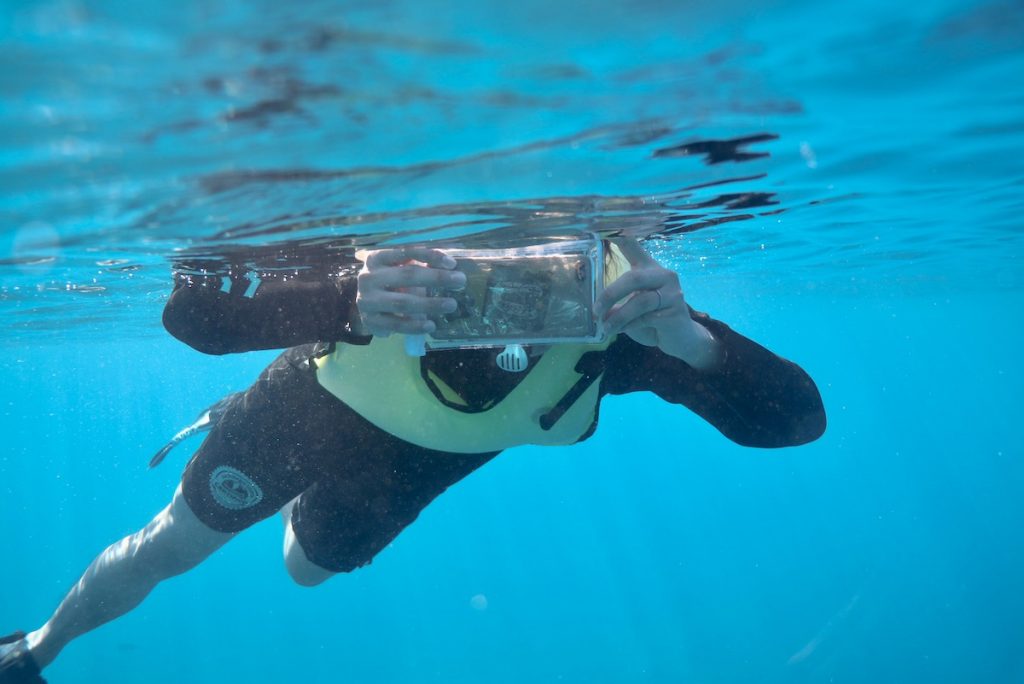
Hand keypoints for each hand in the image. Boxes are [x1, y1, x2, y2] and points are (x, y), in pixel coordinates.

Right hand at [355, 247, 465, 335]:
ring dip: (430, 304)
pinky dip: (415, 326)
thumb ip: (419, 265)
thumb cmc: (389, 282)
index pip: (406, 252)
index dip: (430, 256)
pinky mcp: (371, 321)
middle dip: (436, 278)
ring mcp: (367, 300)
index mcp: (377, 258)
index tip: (452, 263)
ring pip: (402, 302)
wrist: (365, 304)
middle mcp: (369, 277)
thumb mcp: (398, 269)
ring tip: (451, 304)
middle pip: (407, 275)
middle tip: (460, 281)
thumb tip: (450, 266)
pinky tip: (431, 325)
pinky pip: (396, 324)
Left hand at [595, 238, 719, 368]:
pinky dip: (629, 326)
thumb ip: (616, 304)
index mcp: (647, 267)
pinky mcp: (676, 311)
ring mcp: (672, 292)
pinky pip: (647, 318)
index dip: (617, 233)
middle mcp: (662, 274)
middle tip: (596, 311)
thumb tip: (598, 311)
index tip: (601, 223)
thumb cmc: (651, 318)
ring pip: (640, 301)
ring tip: (606, 328)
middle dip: (610, 295)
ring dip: (618, 317)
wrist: (679, 338)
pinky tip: (621, 331)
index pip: (631, 244)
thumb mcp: (631, 306)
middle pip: (633, 278)